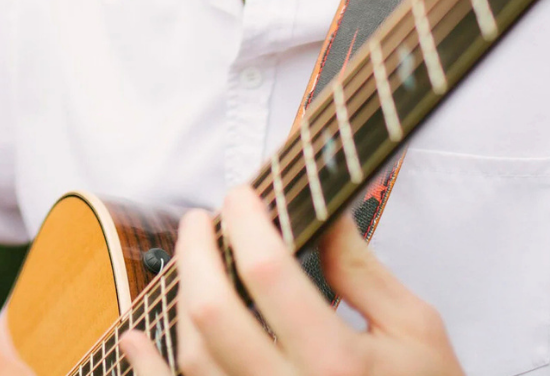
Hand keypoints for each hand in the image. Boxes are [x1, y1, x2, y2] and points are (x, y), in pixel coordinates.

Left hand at [120, 184, 464, 375]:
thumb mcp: (415, 328)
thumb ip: (362, 270)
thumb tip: (321, 210)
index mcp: (338, 364)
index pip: (269, 273)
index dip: (245, 220)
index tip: (241, 191)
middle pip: (213, 312)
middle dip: (197, 251)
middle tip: (200, 218)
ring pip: (193, 358)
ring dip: (180, 298)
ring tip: (192, 260)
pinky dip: (148, 371)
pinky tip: (134, 339)